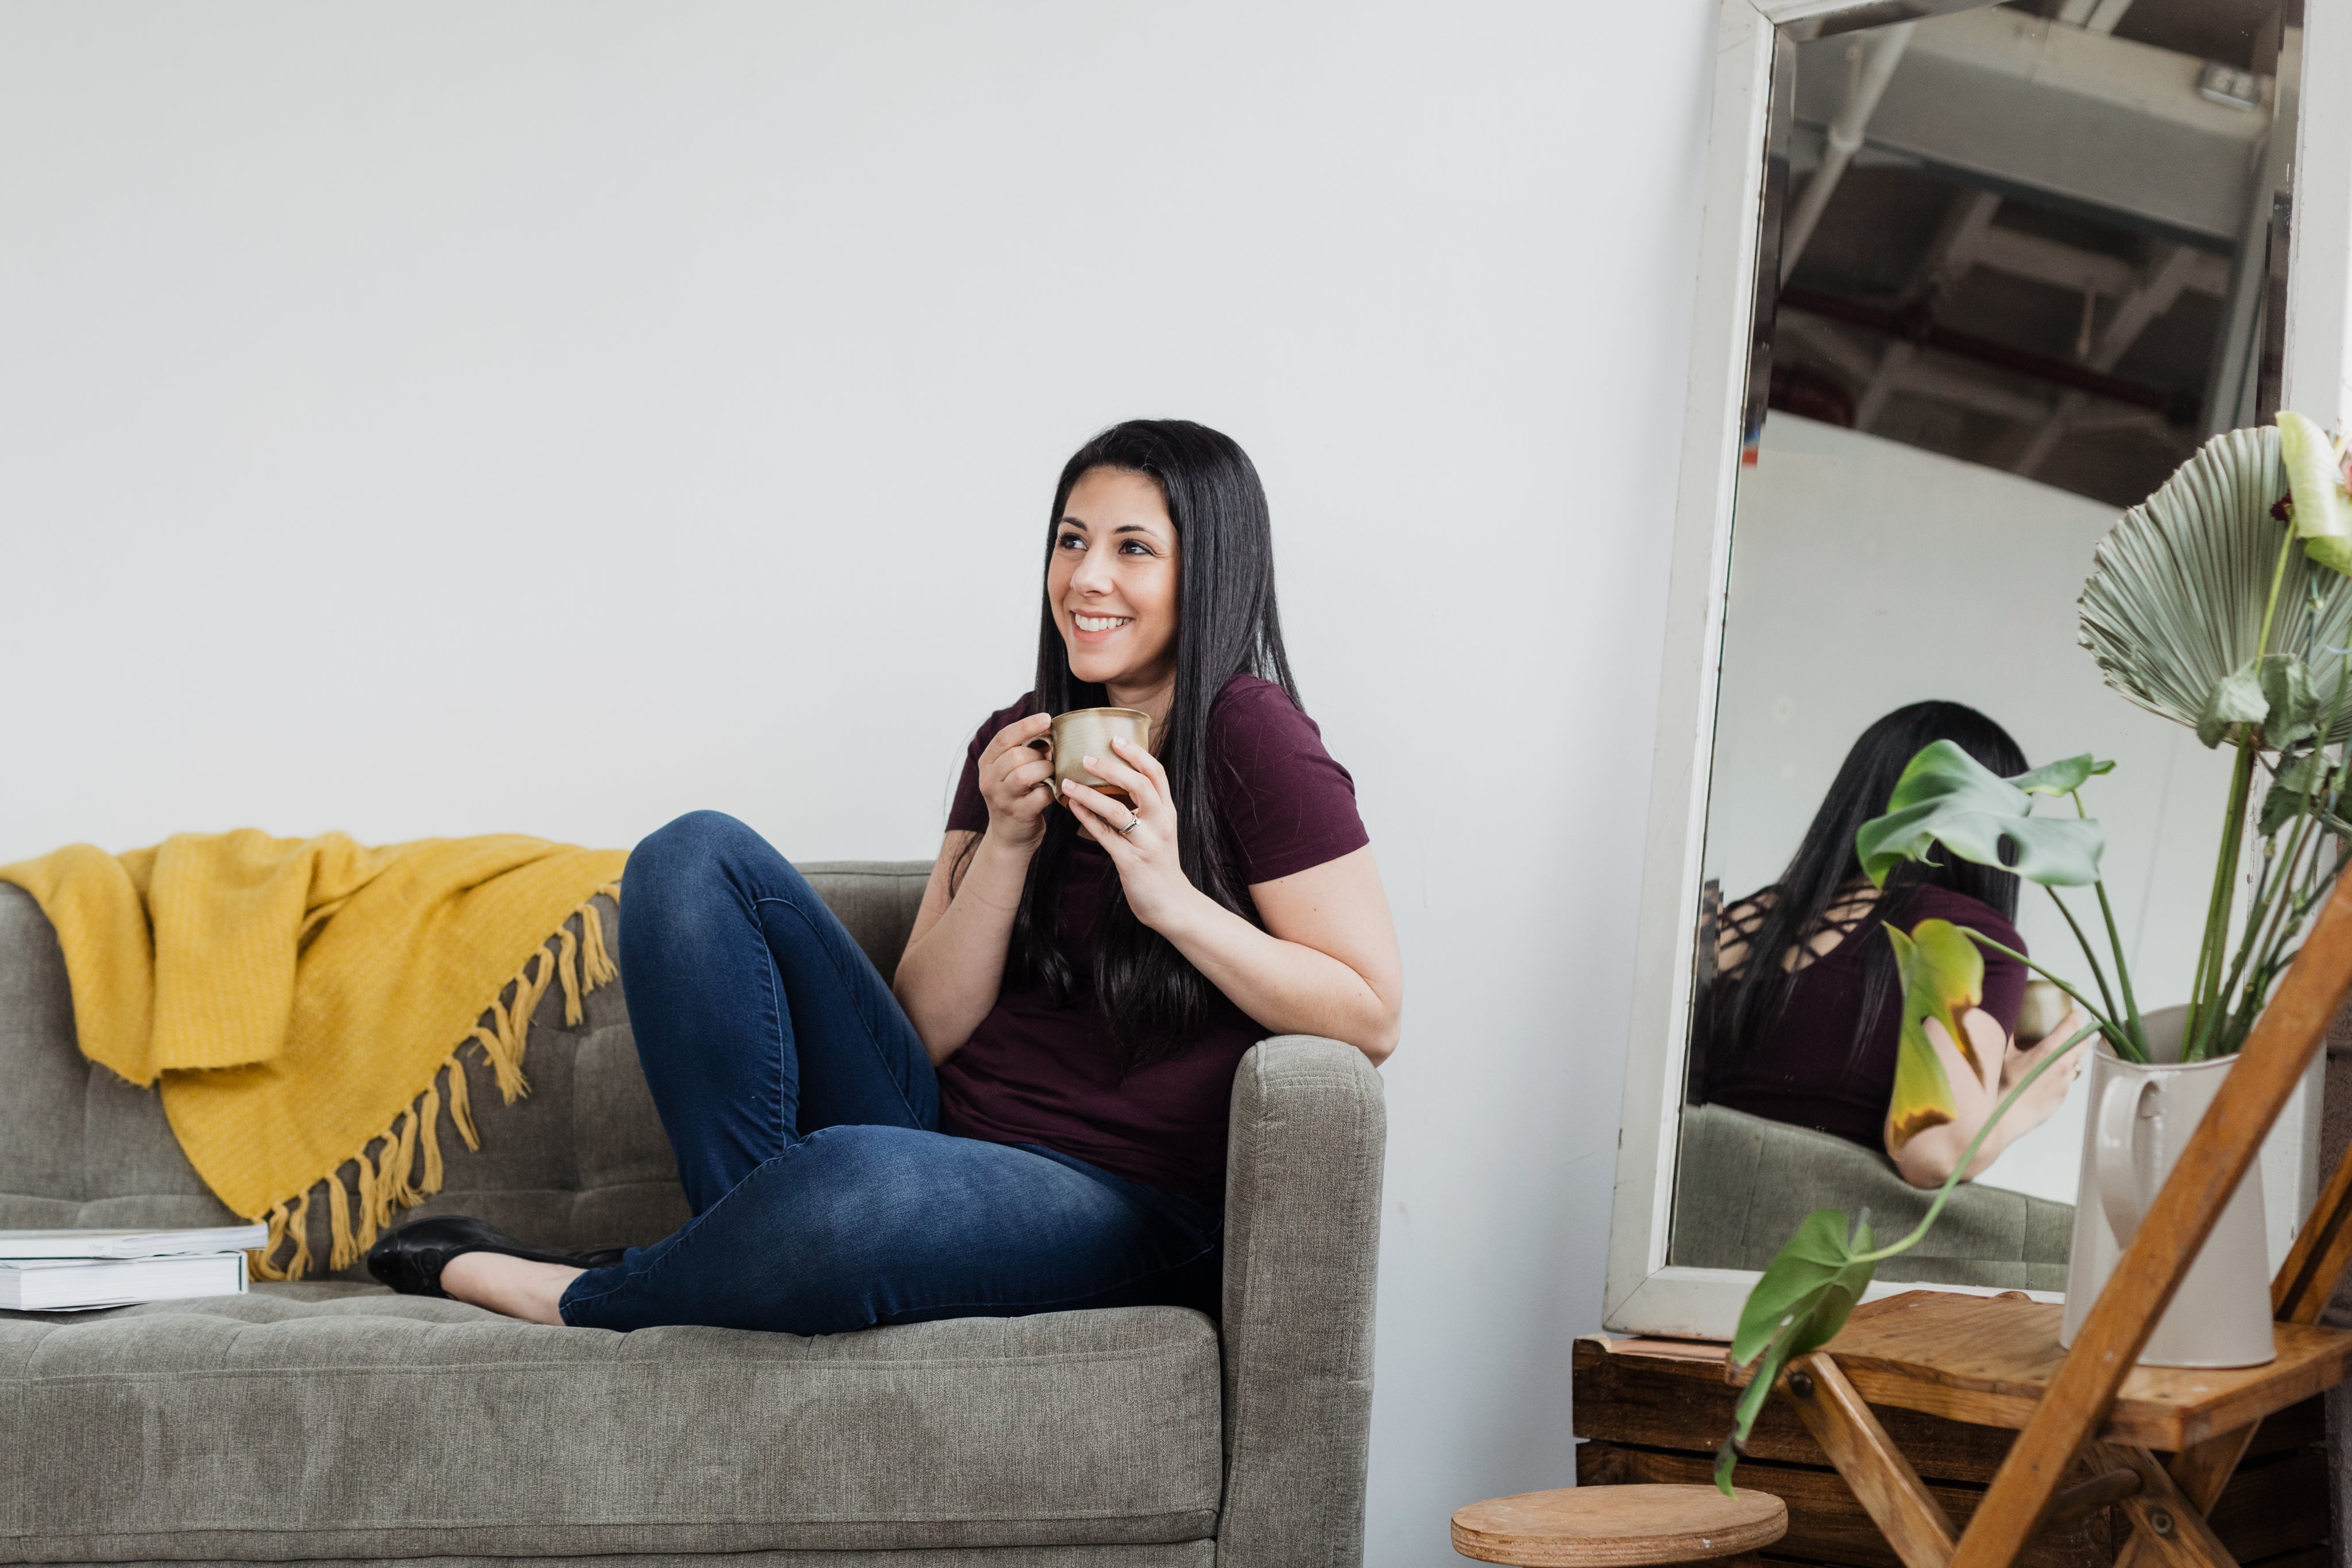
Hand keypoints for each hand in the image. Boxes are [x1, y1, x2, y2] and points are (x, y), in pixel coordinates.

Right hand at [977, 713, 1056, 852]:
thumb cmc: (1017, 796)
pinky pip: (1040, 795)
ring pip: (1025, 774)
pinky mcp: (1018, 814)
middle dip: (1039, 754)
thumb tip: (1049, 730)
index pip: (1003, 738)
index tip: (1047, 718)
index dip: (1026, 726)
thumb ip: (1024, 750)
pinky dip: (1052, 790)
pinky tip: (1054, 790)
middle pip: (1016, 756)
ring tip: (1052, 773)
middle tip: (1050, 759)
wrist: (1009, 837)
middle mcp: (989, 780)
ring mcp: (1002, 799)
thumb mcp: (1010, 771)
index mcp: (987, 763)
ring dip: (1046, 770)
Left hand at [1060, 735, 1199, 930]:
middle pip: (1140, 785)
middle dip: (1112, 768)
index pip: (1156, 773)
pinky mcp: (1131, 862)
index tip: (1115, 738)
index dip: (1136, 753)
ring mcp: (1147, 843)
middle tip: (1085, 757)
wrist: (1171, 903)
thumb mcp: (1159, 829)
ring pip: (1118, 811)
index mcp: (1167, 811)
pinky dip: (1087, 819)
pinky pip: (1105, 836)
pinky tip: (1072, 807)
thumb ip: (1144, 806)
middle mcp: (1161, 823)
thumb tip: (1116, 779)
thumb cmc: (1158, 862)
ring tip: (1068, 783)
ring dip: (1090, 794)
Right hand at [1999, 1004, 2090, 1135]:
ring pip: (2075, 1064)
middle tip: (2071, 1034)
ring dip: (2068, 1059)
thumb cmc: (2001, 1086)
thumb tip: (2010, 1021)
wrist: (2004, 1117)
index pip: (2071, 1028)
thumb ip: (2010, 1036)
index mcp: (2048, 1051)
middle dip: (2080, 1037)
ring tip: (2052, 1060)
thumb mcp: (2003, 1055)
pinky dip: (2059, 1077)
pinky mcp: (2063, 1096)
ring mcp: (2064, 1082)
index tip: (2078, 1015)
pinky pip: (2066, 1082)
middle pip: (2083, 1045)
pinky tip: (2043, 1079)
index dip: (2077, 1018)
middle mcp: (2062, 1065)